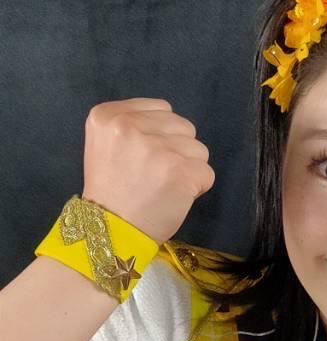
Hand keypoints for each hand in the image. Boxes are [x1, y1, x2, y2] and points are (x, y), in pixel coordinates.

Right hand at [82, 100, 214, 242]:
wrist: (110, 232)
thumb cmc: (112, 191)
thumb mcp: (106, 144)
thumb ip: (133, 125)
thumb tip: (171, 123)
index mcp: (107, 115)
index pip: (162, 108)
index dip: (160, 134)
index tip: (142, 158)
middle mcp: (129, 126)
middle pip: (183, 126)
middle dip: (177, 149)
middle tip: (154, 174)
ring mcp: (156, 148)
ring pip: (198, 149)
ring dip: (187, 168)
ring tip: (163, 186)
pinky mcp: (180, 171)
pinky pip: (207, 173)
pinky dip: (196, 188)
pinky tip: (173, 197)